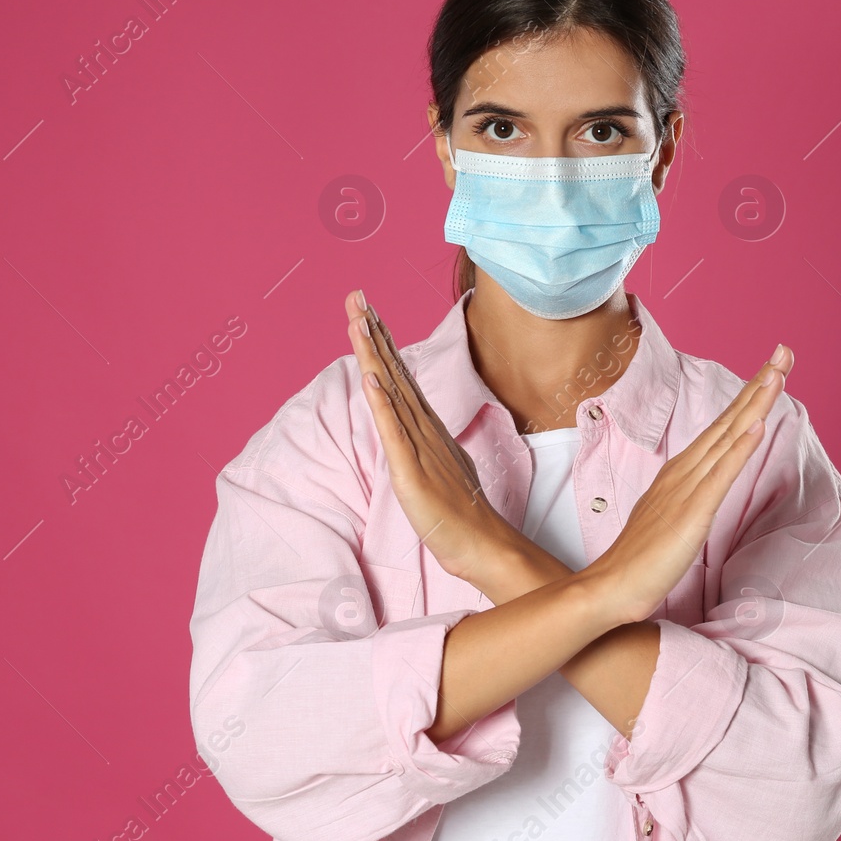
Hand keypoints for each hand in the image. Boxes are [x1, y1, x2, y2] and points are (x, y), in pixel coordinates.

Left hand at [345, 289, 517, 585]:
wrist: (484, 544)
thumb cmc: (460, 512)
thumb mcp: (437, 467)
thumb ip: (424, 443)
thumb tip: (412, 424)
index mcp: (426, 428)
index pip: (400, 376)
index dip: (382, 343)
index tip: (368, 312)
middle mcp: (423, 429)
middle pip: (394, 372)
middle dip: (373, 333)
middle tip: (356, 296)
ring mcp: (419, 447)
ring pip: (392, 392)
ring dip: (374, 355)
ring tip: (359, 321)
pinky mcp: (411, 472)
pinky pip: (394, 433)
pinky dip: (382, 405)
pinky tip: (372, 379)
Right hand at [584, 344, 794, 626]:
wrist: (609, 586)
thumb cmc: (640, 559)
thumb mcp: (672, 517)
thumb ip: (689, 494)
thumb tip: (708, 477)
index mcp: (682, 471)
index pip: (722, 426)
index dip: (749, 396)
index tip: (772, 370)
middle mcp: (685, 471)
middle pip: (729, 420)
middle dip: (759, 384)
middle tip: (784, 351)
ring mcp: (688, 489)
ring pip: (728, 438)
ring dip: (754, 404)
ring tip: (777, 374)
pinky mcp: (693, 513)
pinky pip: (720, 476)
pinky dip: (739, 449)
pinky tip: (755, 426)